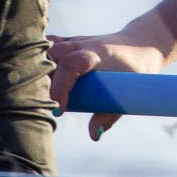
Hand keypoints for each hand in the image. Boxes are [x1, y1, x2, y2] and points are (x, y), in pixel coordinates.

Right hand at [47, 35, 166, 139]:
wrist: (141, 45)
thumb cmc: (136, 71)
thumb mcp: (128, 94)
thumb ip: (109, 115)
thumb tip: (94, 135)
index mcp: (97, 55)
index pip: (72, 64)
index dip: (61, 86)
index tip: (59, 109)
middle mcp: (82, 45)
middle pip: (53, 57)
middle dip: (45, 81)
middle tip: (45, 104)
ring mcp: (74, 41)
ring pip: (46, 50)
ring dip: (38, 70)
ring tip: (40, 93)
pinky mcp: (68, 42)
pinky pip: (47, 46)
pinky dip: (39, 58)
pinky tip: (35, 74)